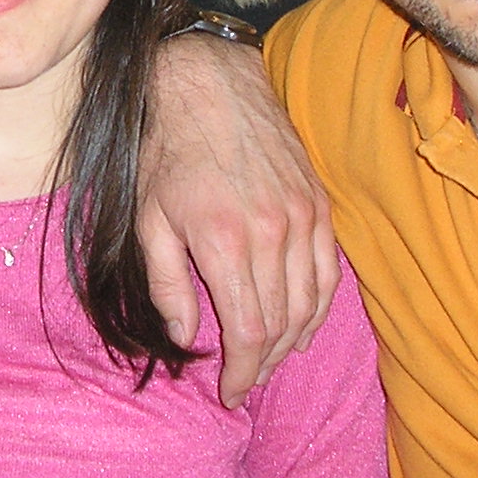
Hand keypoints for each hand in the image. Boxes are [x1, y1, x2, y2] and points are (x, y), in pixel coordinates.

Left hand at [138, 33, 337, 407]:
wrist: (209, 84)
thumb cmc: (169, 150)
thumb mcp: (148, 217)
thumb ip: (167, 284)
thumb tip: (186, 337)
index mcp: (225, 241)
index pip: (249, 332)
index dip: (244, 373)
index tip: (232, 393)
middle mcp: (272, 232)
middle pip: (282, 325)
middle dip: (265, 363)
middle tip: (247, 380)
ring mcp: (302, 216)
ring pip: (310, 304)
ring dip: (293, 341)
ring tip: (271, 359)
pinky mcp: (318, 203)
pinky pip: (328, 271)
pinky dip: (319, 306)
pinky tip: (303, 322)